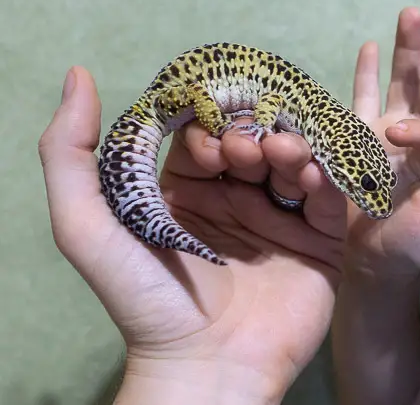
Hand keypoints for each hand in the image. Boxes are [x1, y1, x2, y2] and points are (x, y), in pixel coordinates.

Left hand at [38, 66, 347, 403]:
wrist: (208, 368)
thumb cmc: (146, 301)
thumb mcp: (88, 228)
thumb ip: (69, 154)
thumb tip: (78, 74)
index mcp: (185, 193)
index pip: (204, 134)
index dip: (209, 125)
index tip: (213, 141)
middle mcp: (234, 200)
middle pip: (254, 142)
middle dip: (256, 133)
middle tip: (253, 149)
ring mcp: (278, 220)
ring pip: (294, 163)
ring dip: (292, 148)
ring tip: (285, 156)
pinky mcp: (318, 241)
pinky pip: (328, 198)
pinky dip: (325, 180)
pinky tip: (313, 179)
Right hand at [345, 3, 419, 278]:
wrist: (379, 258)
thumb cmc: (418, 242)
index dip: (418, 125)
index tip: (397, 137)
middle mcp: (418, 133)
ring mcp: (386, 131)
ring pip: (399, 82)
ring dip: (404, 49)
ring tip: (409, 13)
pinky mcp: (358, 139)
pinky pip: (362, 100)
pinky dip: (365, 74)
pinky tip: (370, 45)